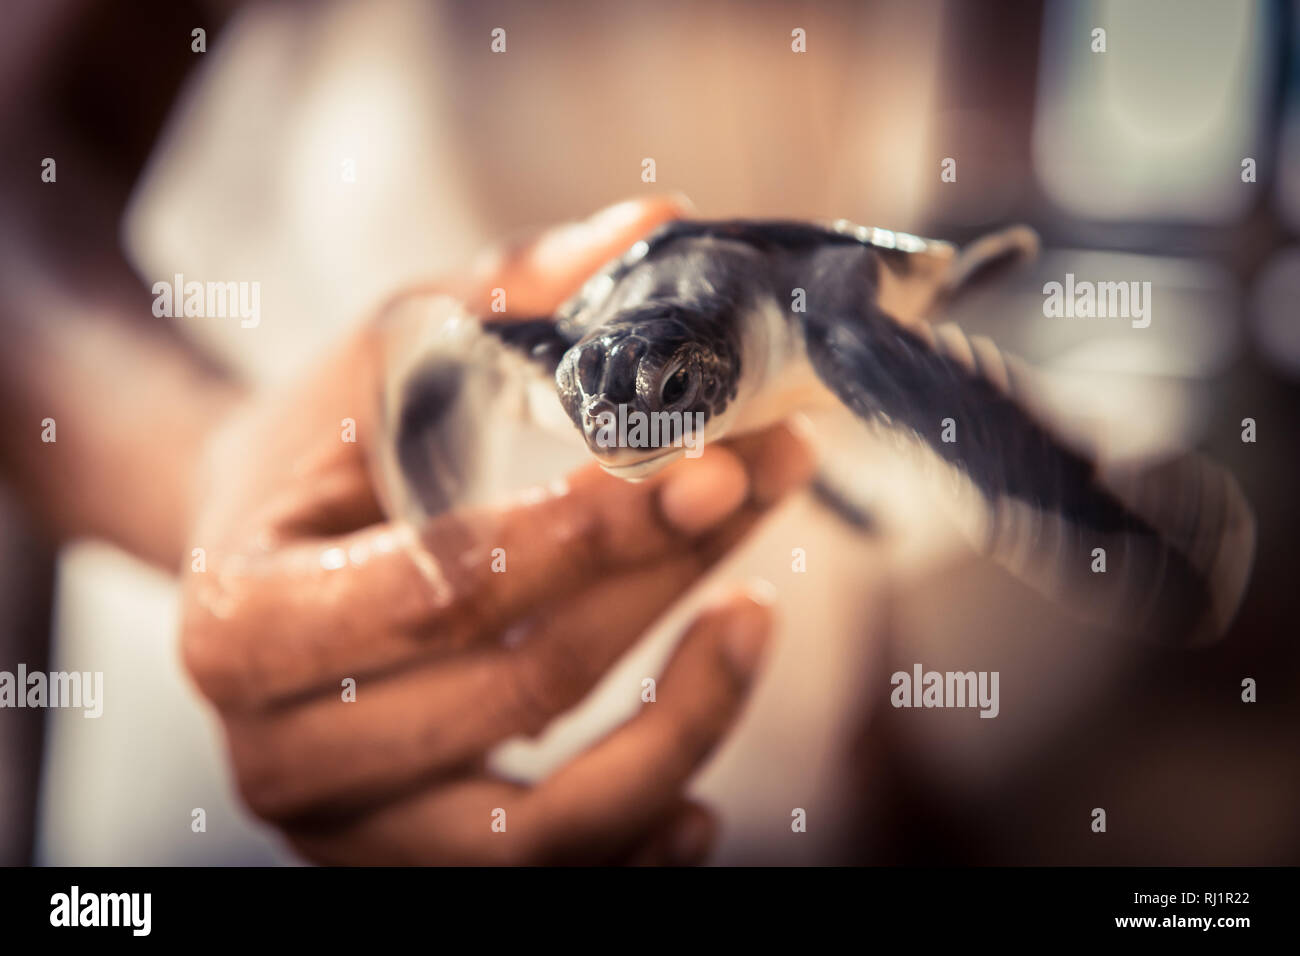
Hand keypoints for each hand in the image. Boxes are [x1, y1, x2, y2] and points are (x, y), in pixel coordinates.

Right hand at [179, 198, 814, 863]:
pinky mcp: (408, 868)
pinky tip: (704, 791)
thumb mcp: (388, 352)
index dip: (592, 533)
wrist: (254, 558)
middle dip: (661, 582)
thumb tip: (656, 223)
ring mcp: (348, 833)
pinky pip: (542, 886)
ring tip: (757, 616)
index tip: (711, 465)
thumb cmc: (320, 454)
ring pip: (545, 824)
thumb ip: (511, 294)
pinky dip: (635, 843)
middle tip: (763, 486)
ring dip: (680, 721)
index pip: (448, 588)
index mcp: (245, 619)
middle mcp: (282, 751)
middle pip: (518, 688)